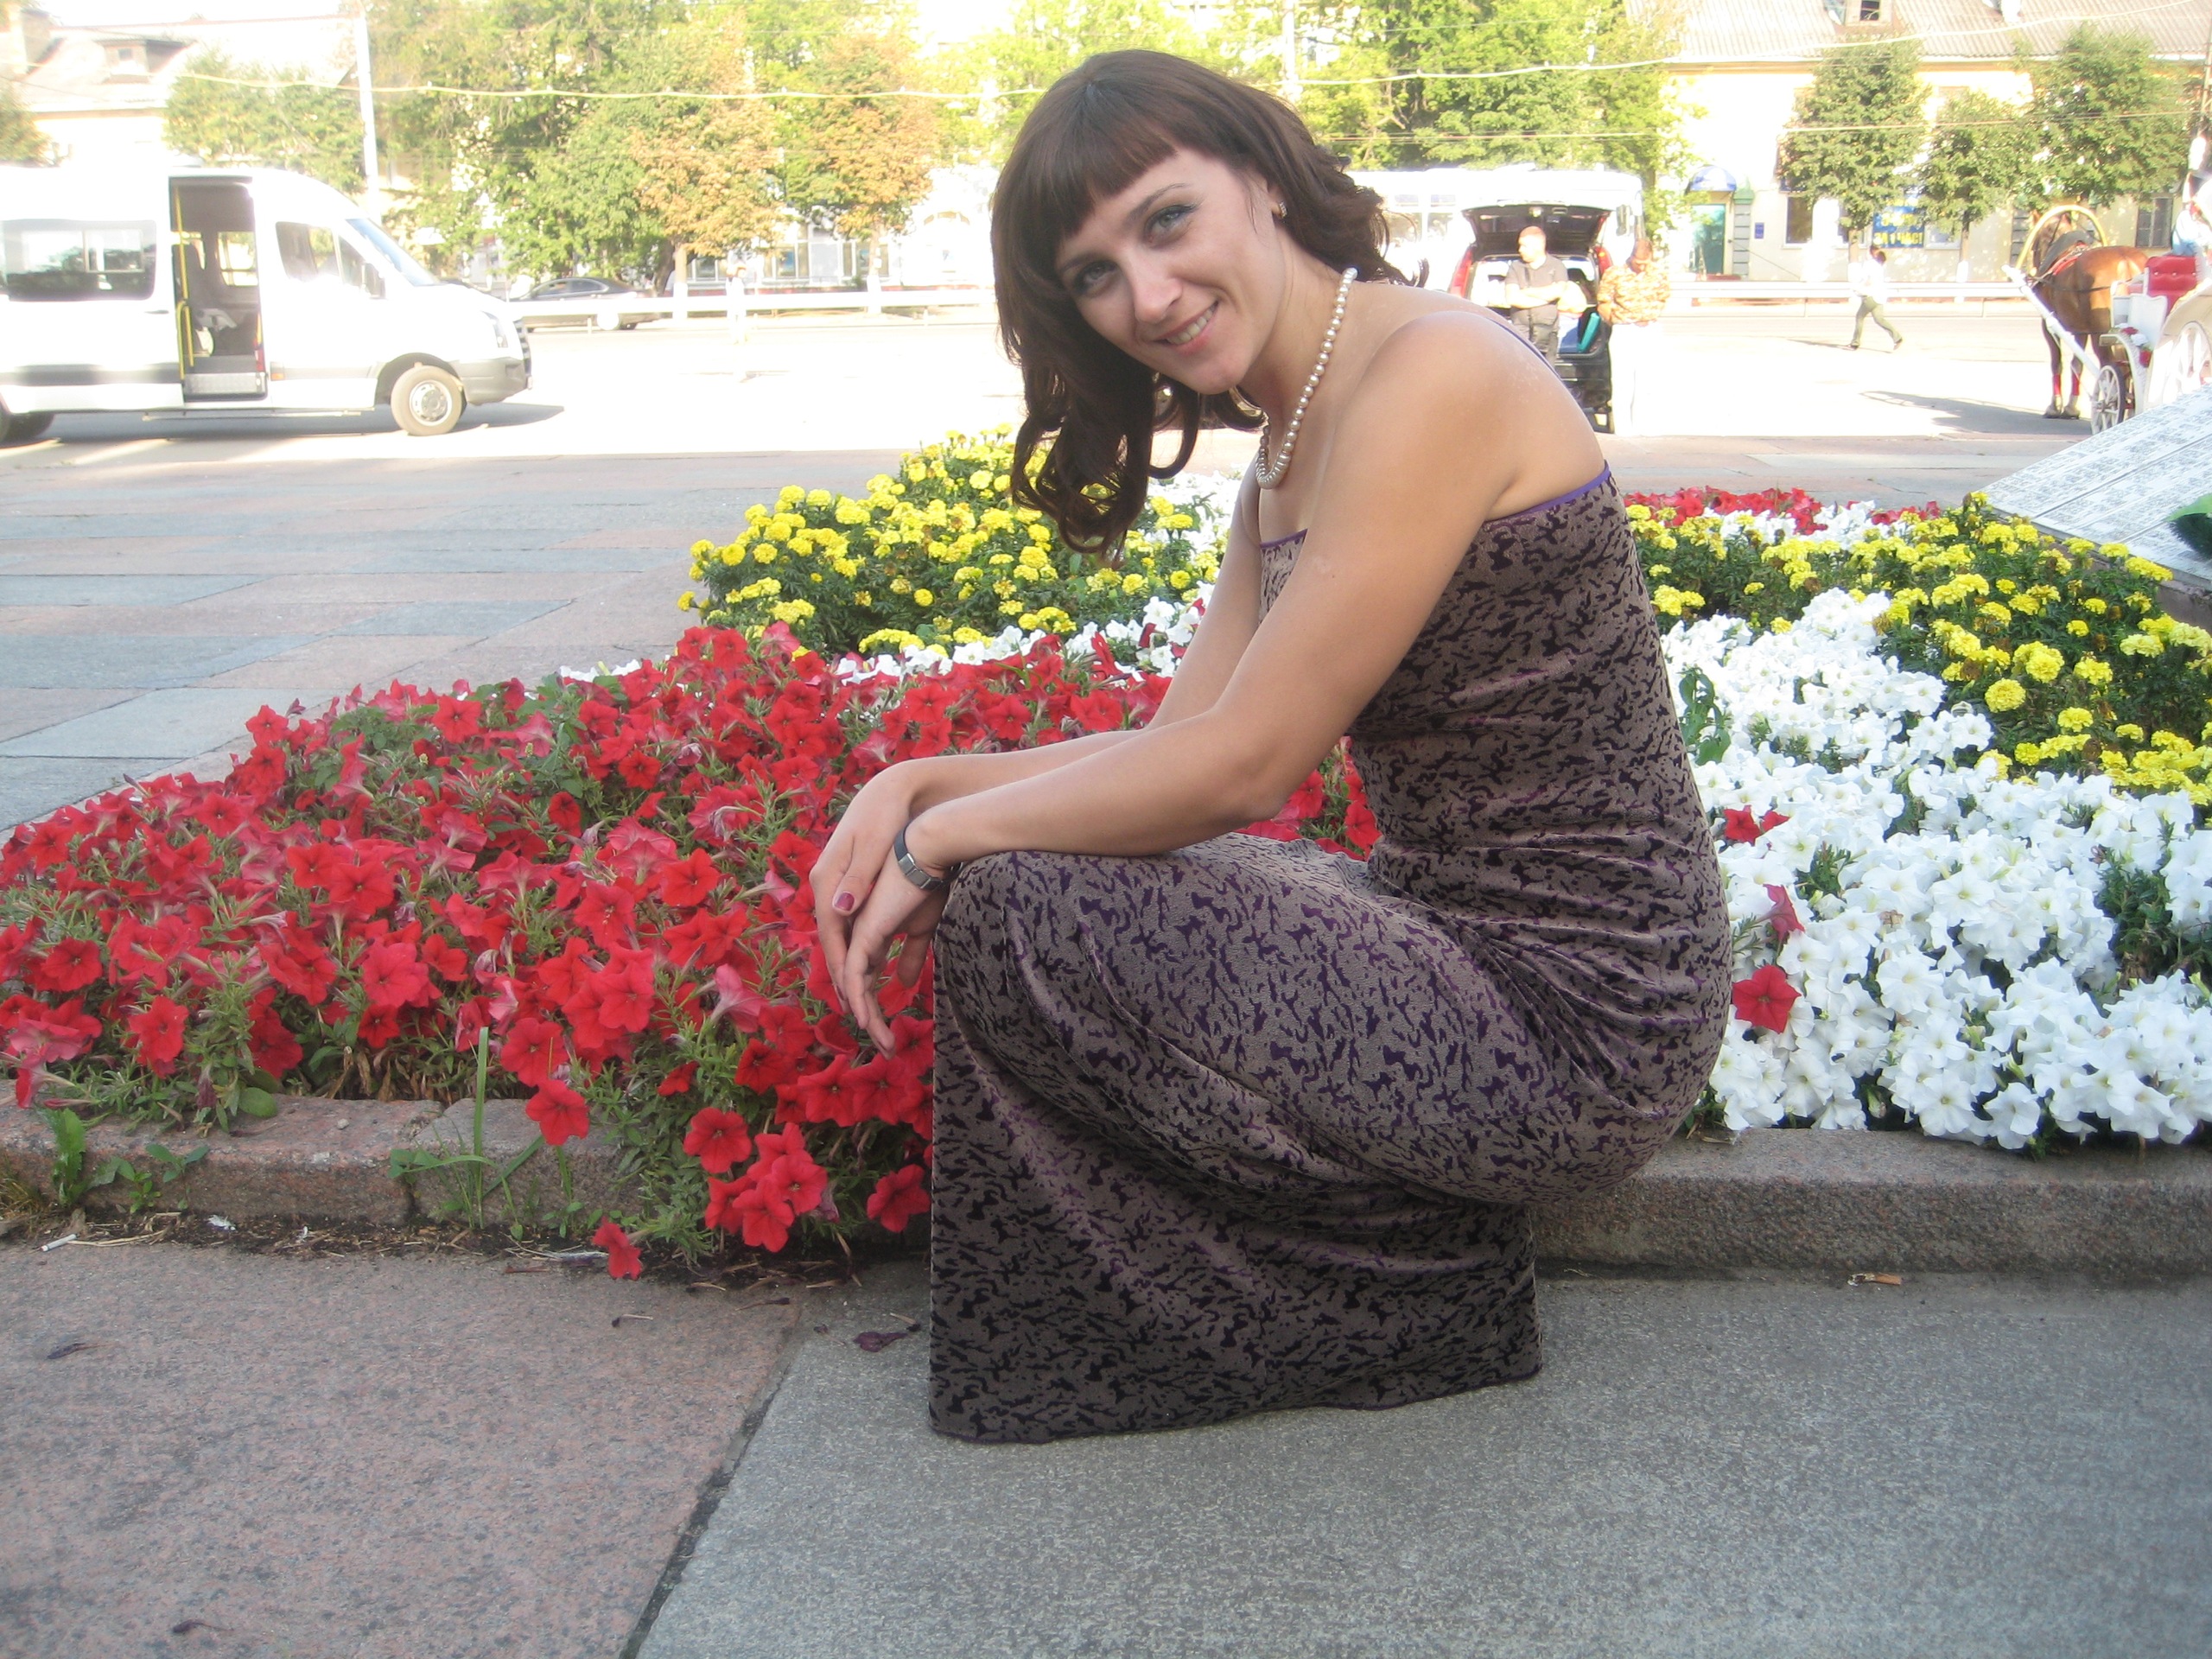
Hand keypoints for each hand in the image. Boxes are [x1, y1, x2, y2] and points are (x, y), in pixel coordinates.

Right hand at [809, 764, 922, 1012]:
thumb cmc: (887, 814)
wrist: (896, 788)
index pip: (831, 932)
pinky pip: (855, 925)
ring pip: (844, 936)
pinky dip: (862, 949)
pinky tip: (874, 968)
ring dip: (852, 968)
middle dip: (845, 978)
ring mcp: (842, 886)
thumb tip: (840, 910)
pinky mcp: (857, 885)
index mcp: (828, 877)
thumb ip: (859, 877)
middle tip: (858, 1014)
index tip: (852, 997)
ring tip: (863, 1003)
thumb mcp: (874, 844)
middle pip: (834, 940)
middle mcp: (829, 885)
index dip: (841, 966)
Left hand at [836, 840, 949, 1051]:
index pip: (864, 975)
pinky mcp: (864, 932)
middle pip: (856, 985)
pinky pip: (855, 972)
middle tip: (886, 1046)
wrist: (926, 855)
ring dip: (868, 1017)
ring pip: (853, 984)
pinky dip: (860, 998)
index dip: (872, 1003)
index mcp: (868, 933)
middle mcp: (857, 935)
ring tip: (883, 1043)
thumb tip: (903, 984)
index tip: (884, 1027)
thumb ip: (910, 956)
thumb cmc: (926, 885)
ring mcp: (857, 933)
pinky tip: (867, 1020)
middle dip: (871, 1018)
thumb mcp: (921, 928)